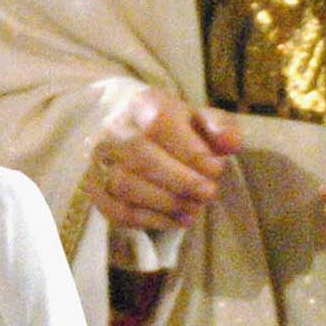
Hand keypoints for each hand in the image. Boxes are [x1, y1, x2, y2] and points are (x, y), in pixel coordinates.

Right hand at [85, 88, 242, 230]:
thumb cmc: (175, 130)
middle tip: (209, 193)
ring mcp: (99, 160)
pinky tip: (177, 220)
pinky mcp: (94, 188)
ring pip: (126, 186)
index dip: (191, 151)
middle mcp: (113, 129)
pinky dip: (150, 220)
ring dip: (166, 203)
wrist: (134, 135)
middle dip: (181, 181)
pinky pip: (116, 210)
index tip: (216, 169)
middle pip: (141, 156)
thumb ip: (220, 128)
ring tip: (194, 208)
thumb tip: (231, 143)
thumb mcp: (200, 120)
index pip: (160, 124)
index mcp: (142, 104)